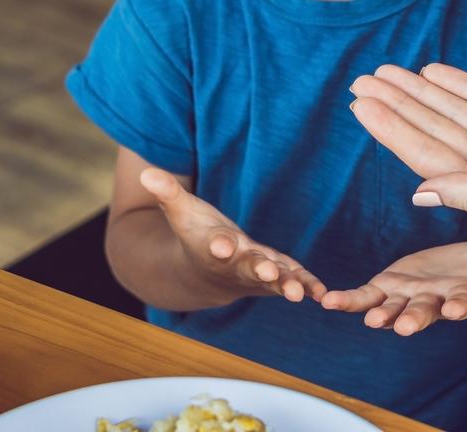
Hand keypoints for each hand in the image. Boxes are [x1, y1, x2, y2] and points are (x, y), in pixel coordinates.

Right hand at [139, 168, 326, 304]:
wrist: (205, 274)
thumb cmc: (196, 236)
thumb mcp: (182, 211)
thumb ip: (167, 193)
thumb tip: (145, 173)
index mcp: (213, 248)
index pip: (214, 246)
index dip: (218, 244)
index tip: (221, 245)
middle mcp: (236, 265)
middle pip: (247, 268)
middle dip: (257, 270)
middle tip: (268, 273)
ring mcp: (258, 273)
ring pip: (273, 280)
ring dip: (286, 285)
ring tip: (298, 293)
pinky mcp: (277, 274)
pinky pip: (293, 280)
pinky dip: (307, 286)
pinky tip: (321, 293)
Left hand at [319, 240, 466, 335]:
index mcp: (464, 295)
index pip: (464, 302)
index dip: (460, 305)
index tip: (457, 309)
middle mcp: (435, 301)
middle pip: (426, 311)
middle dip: (416, 319)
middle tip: (408, 327)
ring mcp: (410, 296)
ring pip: (392, 308)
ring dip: (380, 314)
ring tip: (368, 319)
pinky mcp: (390, 285)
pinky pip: (366, 296)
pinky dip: (348, 300)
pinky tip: (328, 300)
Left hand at [350, 64, 466, 242]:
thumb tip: (418, 193)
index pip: (425, 153)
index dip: (392, 128)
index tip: (362, 105)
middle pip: (434, 128)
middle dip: (399, 103)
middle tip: (363, 79)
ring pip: (457, 110)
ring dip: (424, 90)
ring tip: (390, 70)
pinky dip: (463, 85)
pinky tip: (435, 71)